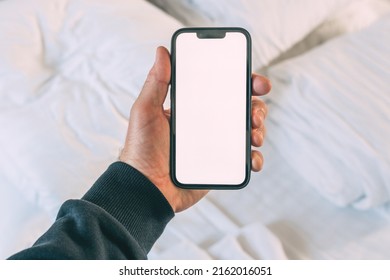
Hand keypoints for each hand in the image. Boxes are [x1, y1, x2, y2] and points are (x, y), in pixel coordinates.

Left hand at [120, 46, 270, 211]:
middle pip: (240, 108)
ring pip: (247, 131)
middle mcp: (207, 124)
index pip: (221, 89)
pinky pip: (244, 159)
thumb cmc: (142, 150)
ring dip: (259, 129)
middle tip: (255, 111)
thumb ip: (156, 82)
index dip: (241, 82)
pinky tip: (252, 159)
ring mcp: (215, 145)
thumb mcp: (145, 112)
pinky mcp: (220, 165)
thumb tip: (162, 51)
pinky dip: (254, 158)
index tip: (254, 80)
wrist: (146, 189)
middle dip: (256, 106)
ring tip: (254, 134)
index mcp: (192, 108)